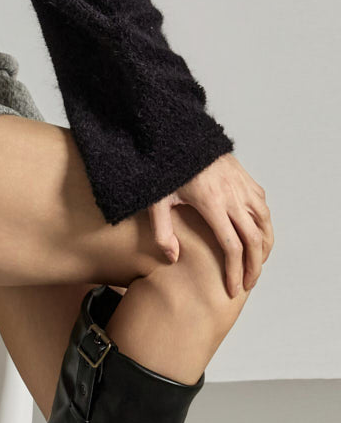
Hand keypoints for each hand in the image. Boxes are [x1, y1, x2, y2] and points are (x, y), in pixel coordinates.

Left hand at [148, 153, 273, 298]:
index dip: (235, 272)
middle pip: (254, 239)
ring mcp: (241, 184)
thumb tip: (173, 258)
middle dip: (254, 266)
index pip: (232, 246)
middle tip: (249, 284)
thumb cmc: (163, 167)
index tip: (233, 289)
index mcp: (211, 203)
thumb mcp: (156, 200)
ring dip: (265, 245)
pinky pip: (261, 203)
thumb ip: (161, 231)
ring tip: (258, 263)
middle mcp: (232, 195)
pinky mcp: (244, 176)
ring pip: (264, 221)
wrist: (176, 133)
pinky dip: (264, 222)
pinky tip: (258, 233)